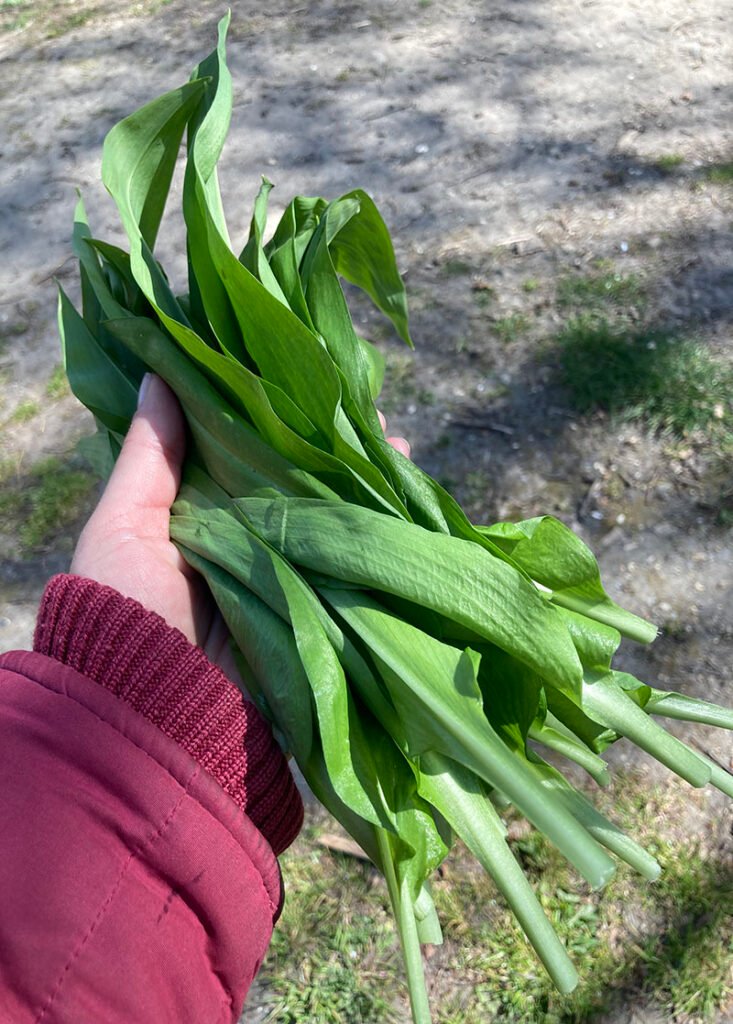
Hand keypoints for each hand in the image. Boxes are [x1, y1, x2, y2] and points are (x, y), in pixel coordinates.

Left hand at [72, 375, 410, 668]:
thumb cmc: (127, 606)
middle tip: (370, 411)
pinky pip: (351, 568)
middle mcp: (251, 542)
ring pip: (333, 520)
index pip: (248, 455)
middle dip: (336, 450)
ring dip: (366, 485)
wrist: (155, 705)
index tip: (308, 381)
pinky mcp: (317, 611)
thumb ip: (150, 455)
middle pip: (300, 485)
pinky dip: (378, 538)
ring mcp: (289, 576)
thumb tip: (158, 372)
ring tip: (398, 444)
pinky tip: (405, 501)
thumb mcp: (123, 524)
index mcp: (204, 516)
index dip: (278, 420)